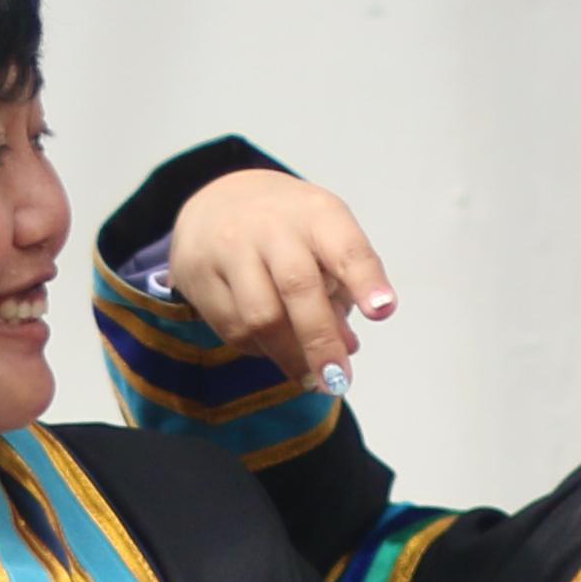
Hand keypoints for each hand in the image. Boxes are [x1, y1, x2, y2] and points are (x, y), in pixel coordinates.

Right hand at [151, 166, 396, 387]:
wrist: (216, 202)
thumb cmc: (287, 229)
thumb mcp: (323, 239)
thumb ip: (342, 289)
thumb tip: (347, 348)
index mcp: (315, 213)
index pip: (344, 246)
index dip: (365, 279)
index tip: (382, 311)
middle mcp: (271, 226)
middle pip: (298, 288)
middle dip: (322, 341)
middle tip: (339, 380)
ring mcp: (230, 249)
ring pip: (261, 317)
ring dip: (290, 357)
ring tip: (311, 378)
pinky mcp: (198, 276)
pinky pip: (233, 329)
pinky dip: (261, 350)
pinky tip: (274, 349)